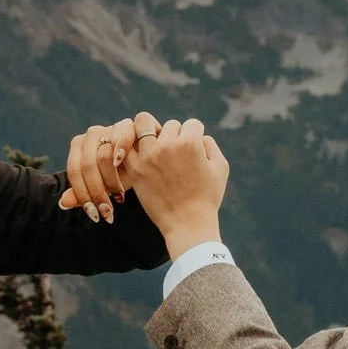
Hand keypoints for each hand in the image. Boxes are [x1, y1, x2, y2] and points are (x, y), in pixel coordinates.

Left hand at [57, 112, 155, 221]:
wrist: (148, 159)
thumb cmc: (123, 173)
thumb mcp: (102, 186)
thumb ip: (83, 193)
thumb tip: (62, 203)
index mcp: (79, 146)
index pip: (74, 171)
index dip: (83, 194)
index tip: (94, 214)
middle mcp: (91, 134)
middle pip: (87, 166)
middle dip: (97, 192)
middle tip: (108, 212)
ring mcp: (109, 127)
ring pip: (103, 155)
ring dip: (111, 180)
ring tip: (119, 195)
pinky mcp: (129, 124)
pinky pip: (122, 137)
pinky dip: (122, 152)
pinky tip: (124, 167)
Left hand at [125, 118, 228, 255]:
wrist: (187, 223)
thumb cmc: (207, 197)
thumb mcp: (221, 167)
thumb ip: (210, 144)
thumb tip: (198, 135)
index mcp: (190, 143)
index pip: (193, 124)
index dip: (197, 136)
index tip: (196, 151)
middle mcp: (168, 146)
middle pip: (171, 125)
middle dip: (177, 136)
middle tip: (178, 154)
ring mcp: (149, 157)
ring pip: (144, 125)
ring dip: (153, 133)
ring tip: (157, 146)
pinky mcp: (135, 169)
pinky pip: (127, 145)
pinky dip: (131, 144)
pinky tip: (140, 152)